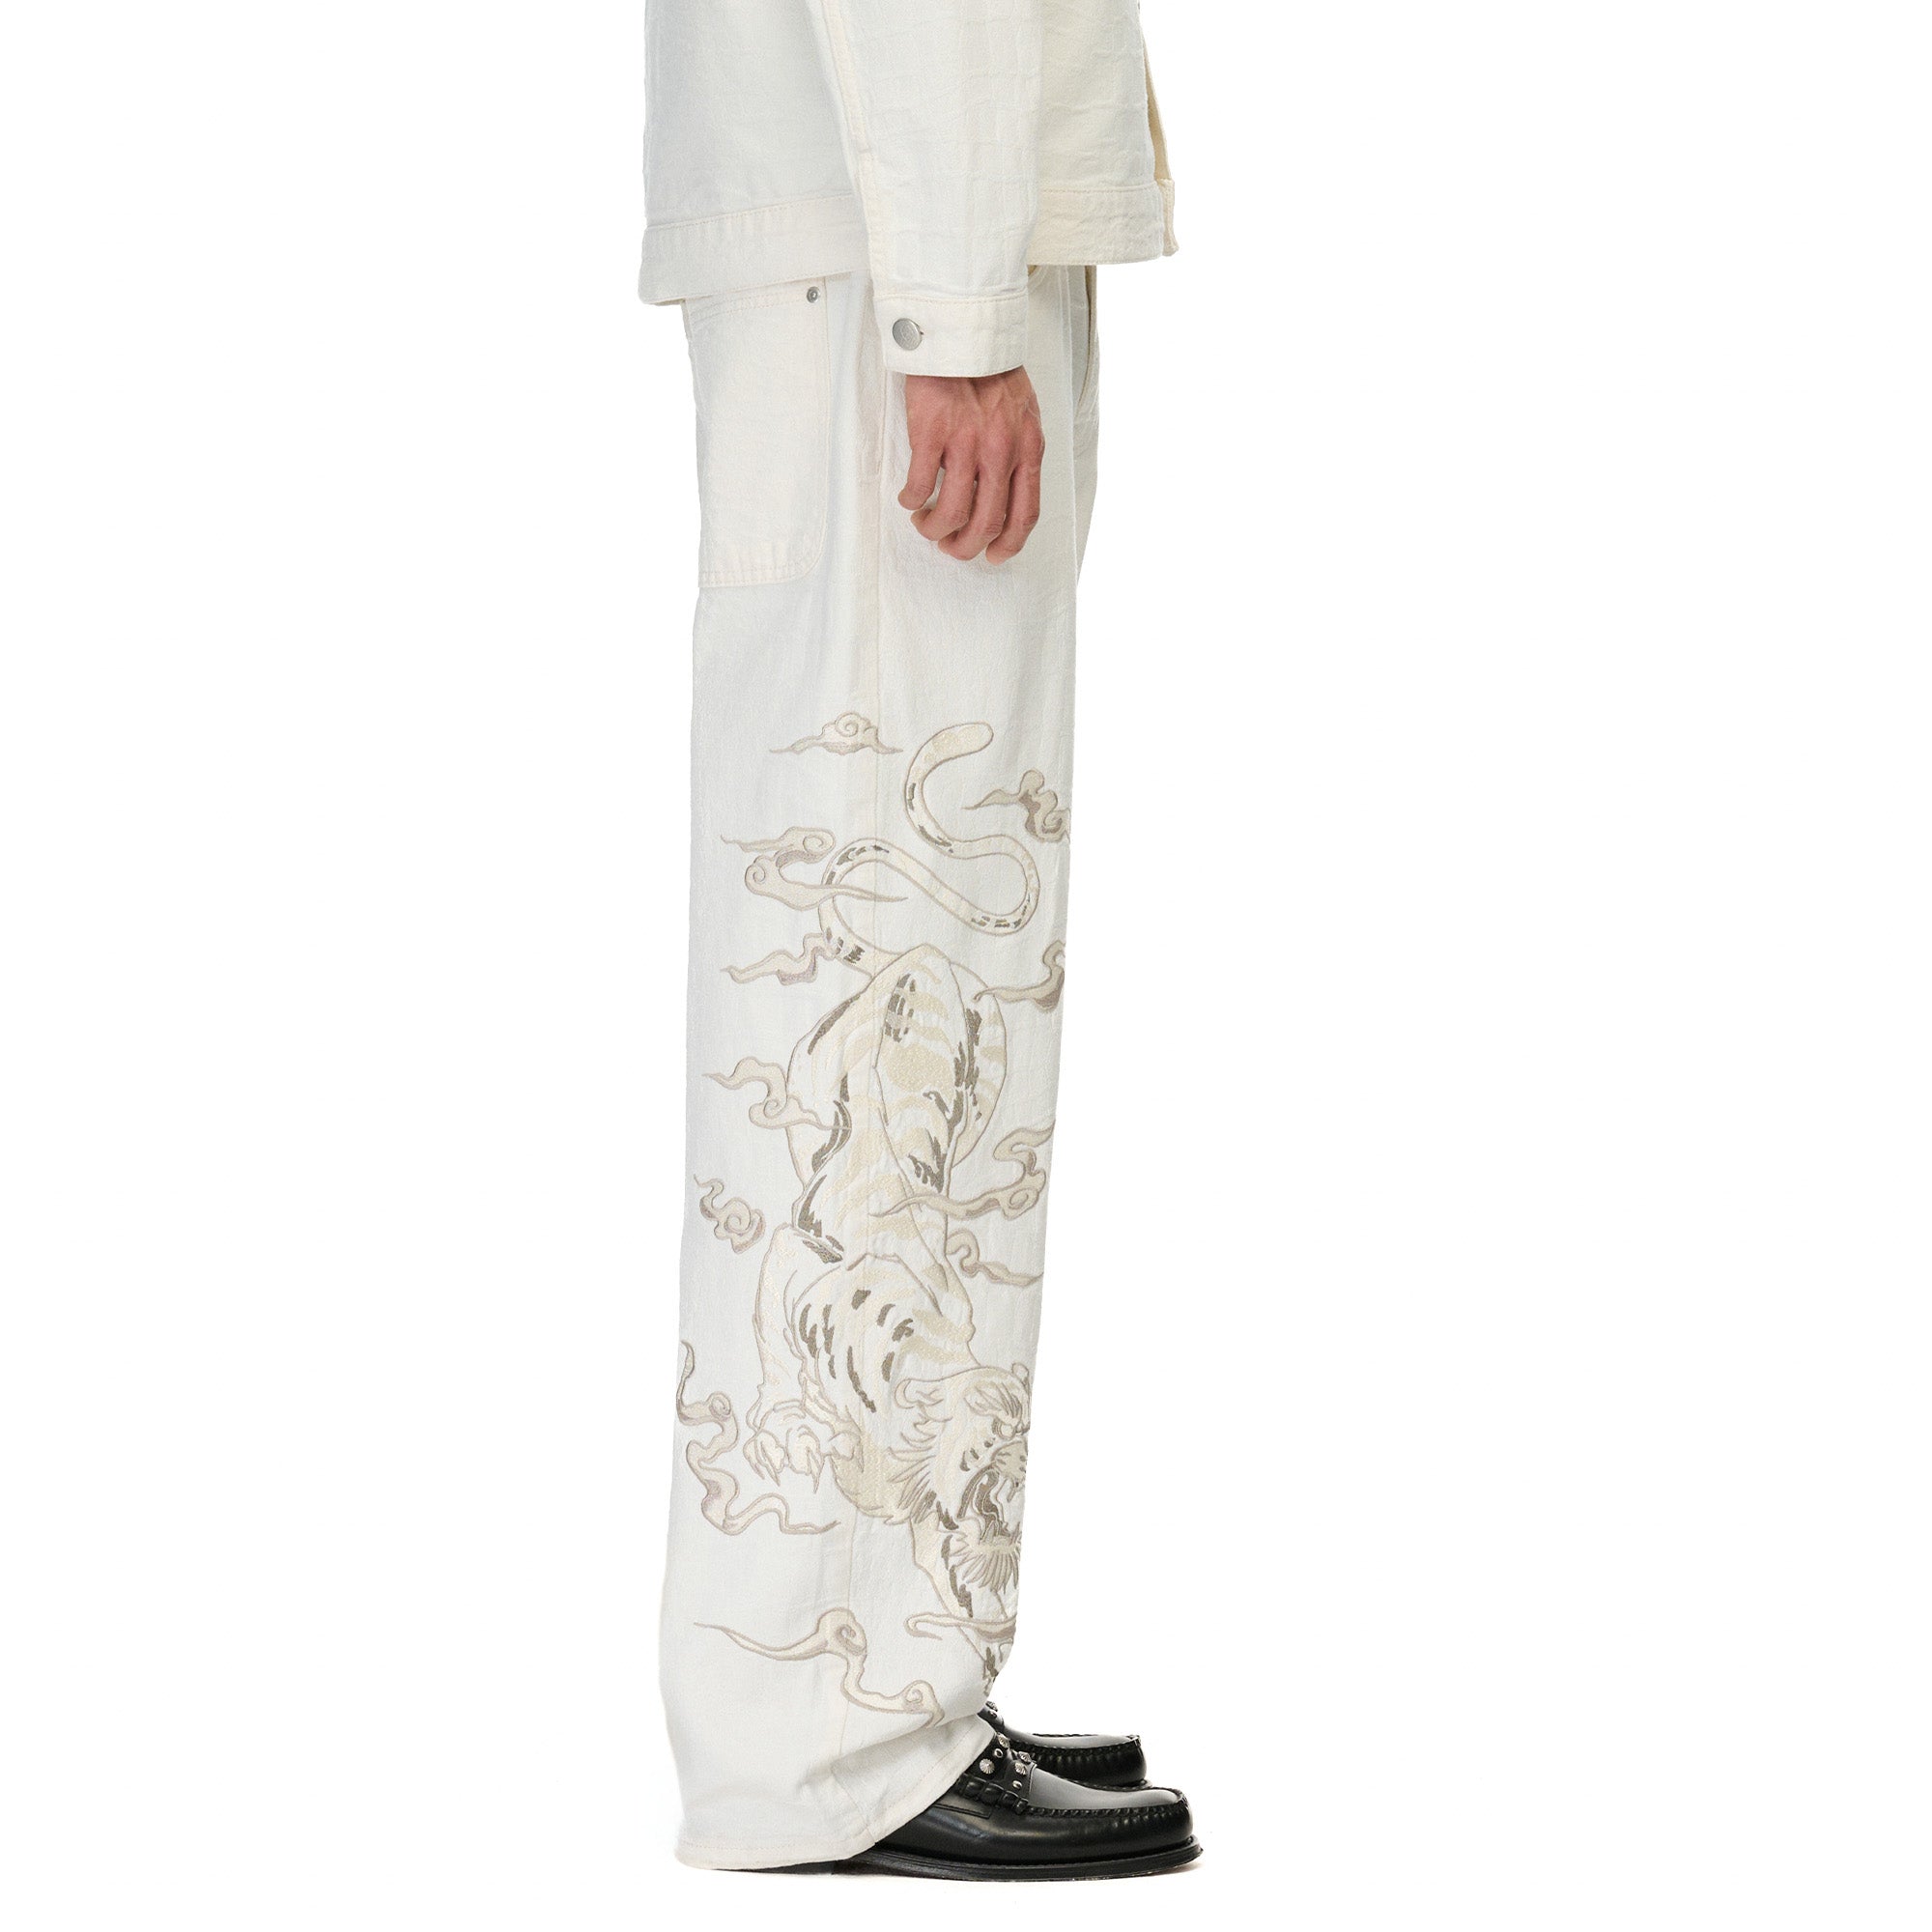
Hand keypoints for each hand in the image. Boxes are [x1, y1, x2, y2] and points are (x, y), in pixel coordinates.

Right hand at [899, 369, 1044, 563]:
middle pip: (987, 523)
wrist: (962, 333)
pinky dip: (912, 501)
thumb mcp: (1023, 413)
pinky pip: (920, 486)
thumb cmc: (991, 370)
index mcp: (1027, 449)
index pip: (1024, 514)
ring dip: (935, 529)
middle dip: (966, 546)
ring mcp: (966, 444)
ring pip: (952, 513)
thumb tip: (1006, 491)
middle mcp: (1001, 452)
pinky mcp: (932, 434)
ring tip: (925, 524)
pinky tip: (909, 499)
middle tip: (950, 546)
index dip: (1008, 545)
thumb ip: (1019, 451)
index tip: (993, 556)